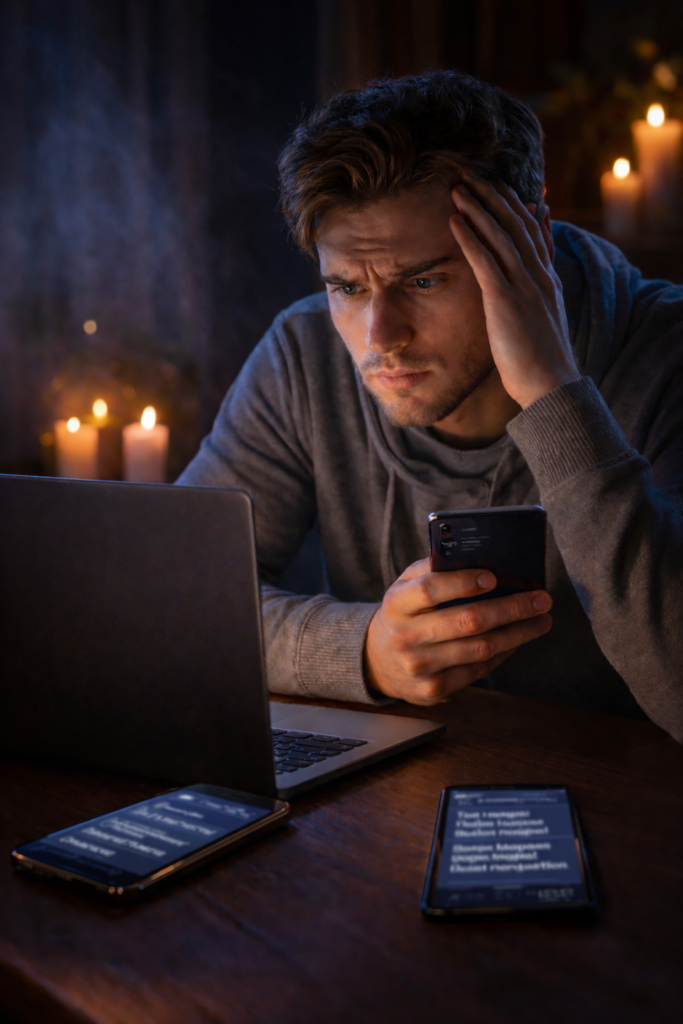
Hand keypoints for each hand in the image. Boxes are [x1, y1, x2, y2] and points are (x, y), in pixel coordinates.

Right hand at [364, 558, 552, 704]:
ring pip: (481, 649)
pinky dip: (504, 653)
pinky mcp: (434, 689)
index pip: (430, 590)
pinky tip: (517, 639)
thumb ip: (432, 568)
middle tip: (541, 599)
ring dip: (518, 633)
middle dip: (511, 609)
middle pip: (468, 621)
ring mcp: (420, 666)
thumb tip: (478, 558)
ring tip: (541, 620)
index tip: (494, 577)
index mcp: (397, 604)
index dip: (463, 582)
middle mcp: (405, 637)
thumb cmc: (404, 613)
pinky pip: (479, 670)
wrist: (378, 660)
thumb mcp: (405, 586)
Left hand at [449, 176, 580, 408]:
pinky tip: (455, 221)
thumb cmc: (542, 362)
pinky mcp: (506, 300)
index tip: (501, 185)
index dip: (516, 206)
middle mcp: (538, 276)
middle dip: (494, 196)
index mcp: (547, 280)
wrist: (551, 385)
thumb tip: (527, 288)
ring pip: (500, 235)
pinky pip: (485, 261)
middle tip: (472, 175)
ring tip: (457, 189)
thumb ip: (535, 299)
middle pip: (516, 224)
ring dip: (477, 209)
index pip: (533, 232)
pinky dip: (470, 237)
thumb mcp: (542, 323)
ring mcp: (524, 285)